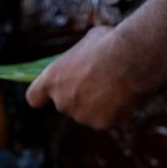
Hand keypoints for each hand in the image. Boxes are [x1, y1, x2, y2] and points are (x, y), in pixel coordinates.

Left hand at [26, 26, 144, 129]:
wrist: (132, 57)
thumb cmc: (110, 43)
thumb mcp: (88, 42)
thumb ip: (80, 57)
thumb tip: (88, 57)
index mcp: (52, 80)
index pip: (34, 97)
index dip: (42, 96)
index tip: (49, 94)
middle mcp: (62, 102)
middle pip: (67, 105)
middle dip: (81, 97)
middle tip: (101, 81)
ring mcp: (81, 115)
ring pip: (89, 113)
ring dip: (99, 104)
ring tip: (118, 85)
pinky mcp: (101, 124)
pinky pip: (109, 118)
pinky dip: (117, 111)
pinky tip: (127, 95)